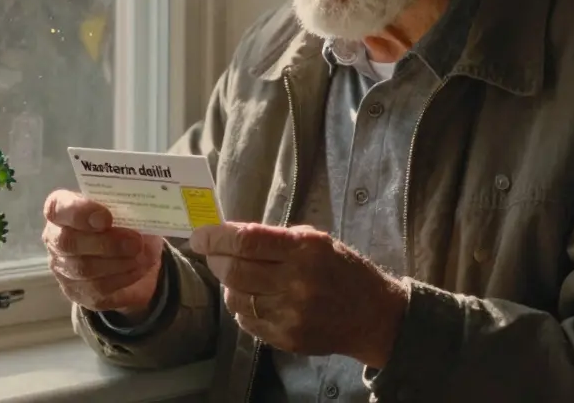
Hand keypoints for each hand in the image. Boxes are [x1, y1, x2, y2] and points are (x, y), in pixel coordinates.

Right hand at [43, 190, 164, 318]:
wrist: (126, 256)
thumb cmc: (119, 221)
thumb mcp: (124, 209)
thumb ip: (126, 210)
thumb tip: (142, 221)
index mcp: (61, 209)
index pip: (57, 208)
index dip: (79, 212)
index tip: (106, 217)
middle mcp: (55, 238)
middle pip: (68, 242)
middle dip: (105, 243)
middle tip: (135, 242)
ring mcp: (63, 267)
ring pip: (84, 268)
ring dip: (118, 262)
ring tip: (142, 255)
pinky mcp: (77, 291)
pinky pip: (98, 287)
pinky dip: (123, 277)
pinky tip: (139, 268)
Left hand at [190, 222, 407, 367]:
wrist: (373, 315)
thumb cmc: (343, 270)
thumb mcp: (316, 241)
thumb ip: (274, 238)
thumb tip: (229, 237)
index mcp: (305, 250)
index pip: (246, 240)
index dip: (215, 237)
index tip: (200, 235)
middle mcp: (296, 282)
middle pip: (233, 270)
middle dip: (215, 259)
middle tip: (212, 253)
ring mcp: (291, 314)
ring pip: (236, 298)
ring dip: (228, 284)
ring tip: (235, 276)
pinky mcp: (286, 338)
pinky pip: (247, 321)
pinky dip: (241, 306)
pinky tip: (252, 297)